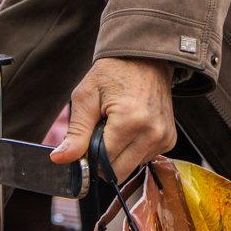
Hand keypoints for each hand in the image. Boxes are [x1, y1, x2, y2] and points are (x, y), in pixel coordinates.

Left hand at [49, 57, 175, 181]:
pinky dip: (132, 150)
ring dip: (118, 155)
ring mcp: (164, 138)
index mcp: (129, 121)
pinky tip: (129, 129)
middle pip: (118, 172)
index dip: (87, 157)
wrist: (145, 58)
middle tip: (98, 134)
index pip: (102, 163)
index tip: (83, 143)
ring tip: (115, 126)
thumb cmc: (113, 72)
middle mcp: (152, 133)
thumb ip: (75, 132)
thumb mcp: (86, 96)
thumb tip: (60, 159)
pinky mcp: (169, 140)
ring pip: (130, 168)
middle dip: (102, 160)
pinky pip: (143, 159)